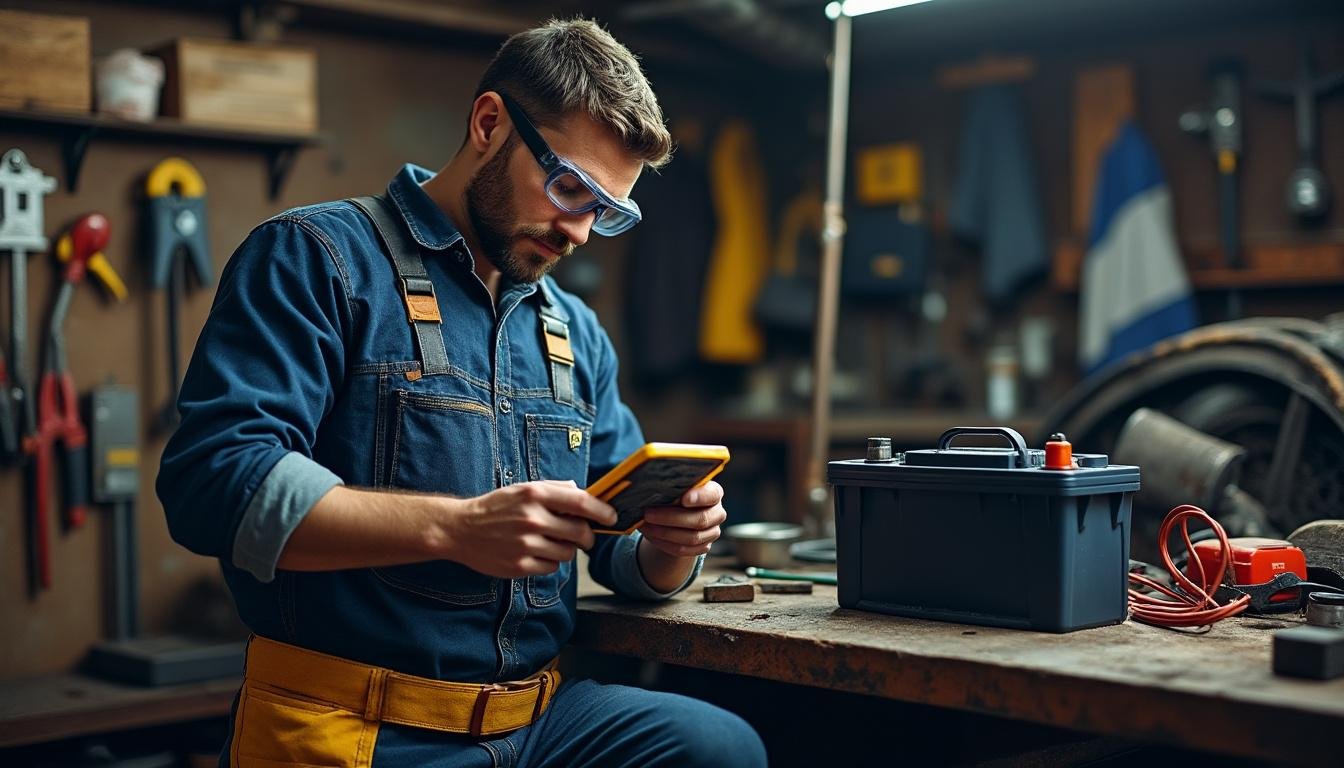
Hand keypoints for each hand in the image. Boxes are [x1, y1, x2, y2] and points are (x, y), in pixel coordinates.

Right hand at [440, 480, 616, 577]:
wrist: (461, 529)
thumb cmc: (495, 507)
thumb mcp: (523, 489)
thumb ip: (554, 489)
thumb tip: (583, 492)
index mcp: (535, 495)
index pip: (581, 503)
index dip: (602, 511)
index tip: (612, 517)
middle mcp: (531, 519)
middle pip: (580, 532)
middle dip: (587, 536)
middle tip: (584, 536)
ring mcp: (525, 544)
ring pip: (568, 553)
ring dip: (566, 549)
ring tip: (550, 542)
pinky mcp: (519, 566)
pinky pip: (552, 567)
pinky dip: (550, 562)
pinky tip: (536, 552)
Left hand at [638, 481, 726, 557]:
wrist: (678, 515)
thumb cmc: (676, 495)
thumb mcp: (675, 488)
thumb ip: (671, 489)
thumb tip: (650, 491)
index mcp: (714, 493)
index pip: (712, 495)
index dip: (699, 497)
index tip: (683, 498)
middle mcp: (717, 513)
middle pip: (700, 519)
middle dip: (671, 518)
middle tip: (648, 514)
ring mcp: (713, 532)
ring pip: (692, 537)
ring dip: (665, 533)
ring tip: (646, 526)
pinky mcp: (704, 546)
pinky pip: (684, 550)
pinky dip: (665, 544)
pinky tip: (651, 536)